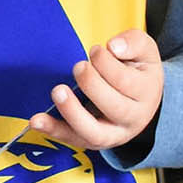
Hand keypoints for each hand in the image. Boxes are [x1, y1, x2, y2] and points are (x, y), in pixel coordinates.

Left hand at [28, 29, 163, 151]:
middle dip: (93, 85)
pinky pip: (73, 139)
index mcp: (146, 93)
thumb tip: (114, 47)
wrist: (142, 101)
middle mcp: (133, 119)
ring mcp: (113, 134)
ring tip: (58, 91)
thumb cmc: (137, 70)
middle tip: (79, 66)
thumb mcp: (144, 51)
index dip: (107, 63)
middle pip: (115, 108)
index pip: (126, 81)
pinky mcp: (92, 140)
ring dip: (73, 113)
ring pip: (95, 133)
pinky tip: (36, 120)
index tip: (95, 49)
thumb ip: (133, 42)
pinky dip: (54, 130)